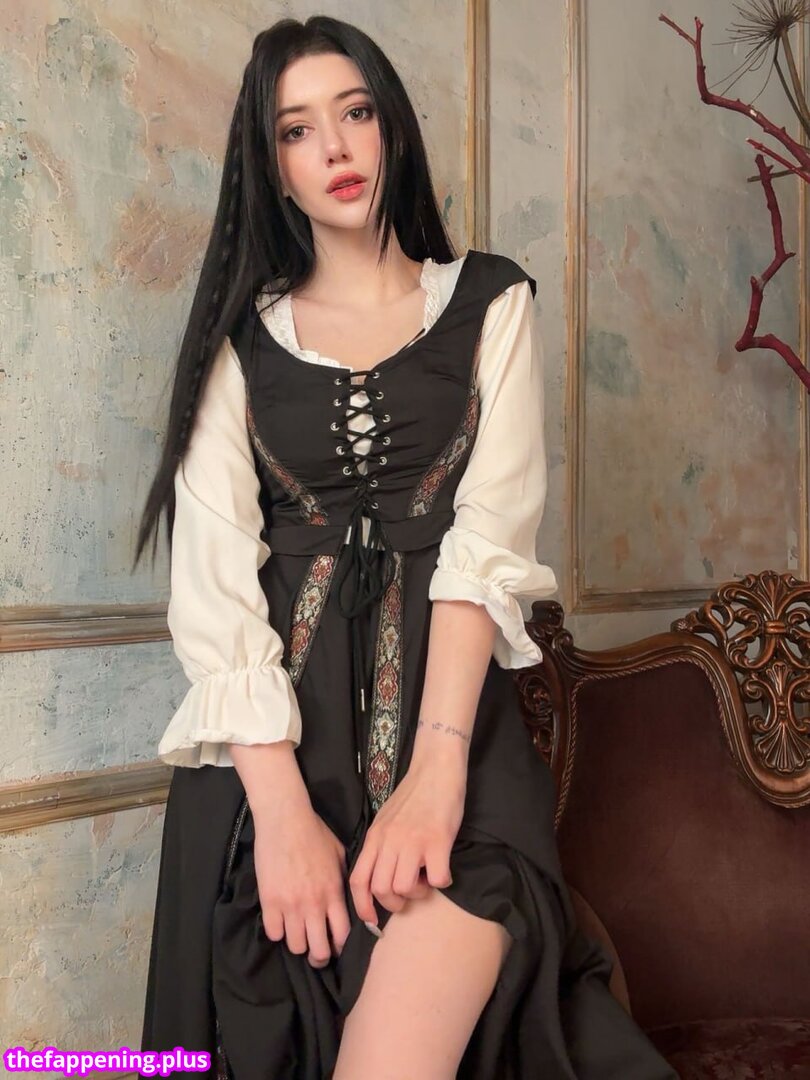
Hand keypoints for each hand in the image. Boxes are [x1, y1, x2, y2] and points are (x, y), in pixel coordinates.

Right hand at [253, 803, 351, 969]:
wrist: (285, 819)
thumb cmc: (315, 832)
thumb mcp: (339, 855)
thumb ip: (344, 879)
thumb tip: (349, 897)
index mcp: (334, 892)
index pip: (342, 935)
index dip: (339, 947)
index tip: (335, 945)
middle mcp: (314, 904)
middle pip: (319, 950)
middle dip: (319, 956)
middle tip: (315, 950)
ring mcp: (290, 904)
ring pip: (295, 946)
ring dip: (297, 942)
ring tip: (296, 933)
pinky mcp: (269, 901)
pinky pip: (273, 933)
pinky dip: (277, 931)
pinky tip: (279, 920)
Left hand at [349, 754, 466, 926]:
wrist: (435, 769)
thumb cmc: (413, 796)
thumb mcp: (386, 820)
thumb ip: (381, 845)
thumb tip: (379, 877)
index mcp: (375, 837)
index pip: (358, 880)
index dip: (362, 907)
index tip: (373, 920)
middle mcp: (390, 841)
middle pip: (380, 890)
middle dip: (395, 903)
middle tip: (410, 893)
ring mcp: (413, 841)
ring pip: (404, 888)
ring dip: (418, 893)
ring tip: (426, 879)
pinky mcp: (438, 841)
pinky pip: (437, 879)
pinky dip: (442, 882)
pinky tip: (444, 870)